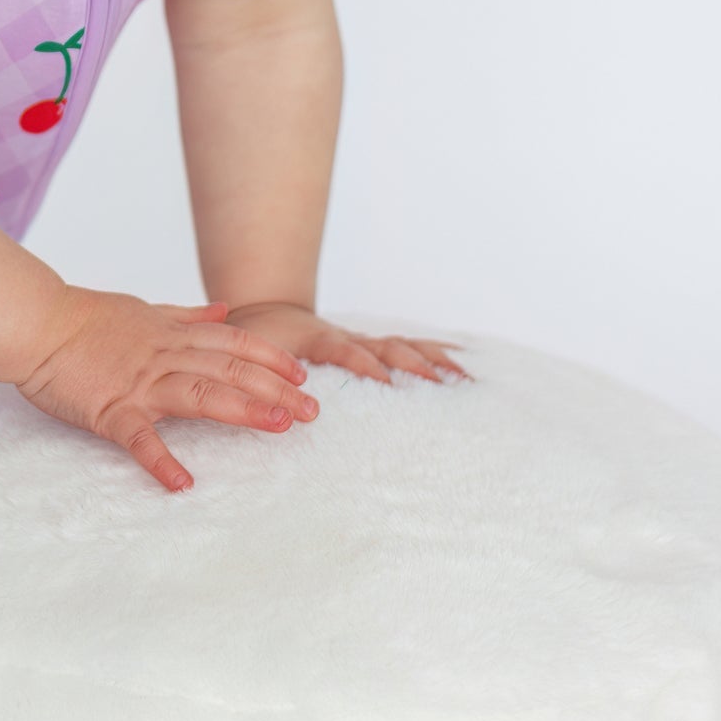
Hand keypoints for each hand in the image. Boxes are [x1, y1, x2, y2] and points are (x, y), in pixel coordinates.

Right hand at [16, 289, 318, 493]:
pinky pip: (139, 438)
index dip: (272, 358)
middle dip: (276, 388)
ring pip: (200, 394)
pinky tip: (183, 483)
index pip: (234, 342)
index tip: (302, 375)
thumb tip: (225, 312)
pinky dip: (160, 461)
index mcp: (172, 334)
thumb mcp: (143, 308)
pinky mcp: (110, 409)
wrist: (34, 322)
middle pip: (230, 369)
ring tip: (279, 427)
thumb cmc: (84, 318)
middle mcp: (164, 355)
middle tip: (312, 411)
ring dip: (242, 410)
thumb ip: (186, 315)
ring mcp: (139, 383)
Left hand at [223, 301, 469, 387]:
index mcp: (319, 340)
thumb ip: (262, 378)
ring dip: (434, 359)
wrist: (264, 313)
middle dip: (416, 364)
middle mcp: (348, 339)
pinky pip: (405, 346)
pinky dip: (433, 351)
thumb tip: (276, 407)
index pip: (347, 352)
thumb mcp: (253, 355)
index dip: (366, 365)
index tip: (387, 382)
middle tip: (445, 384)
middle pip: (388, 347)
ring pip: (403, 346)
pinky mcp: (370, 347)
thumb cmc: (256, 340)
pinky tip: (461, 360)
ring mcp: (362, 342)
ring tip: (466, 377)